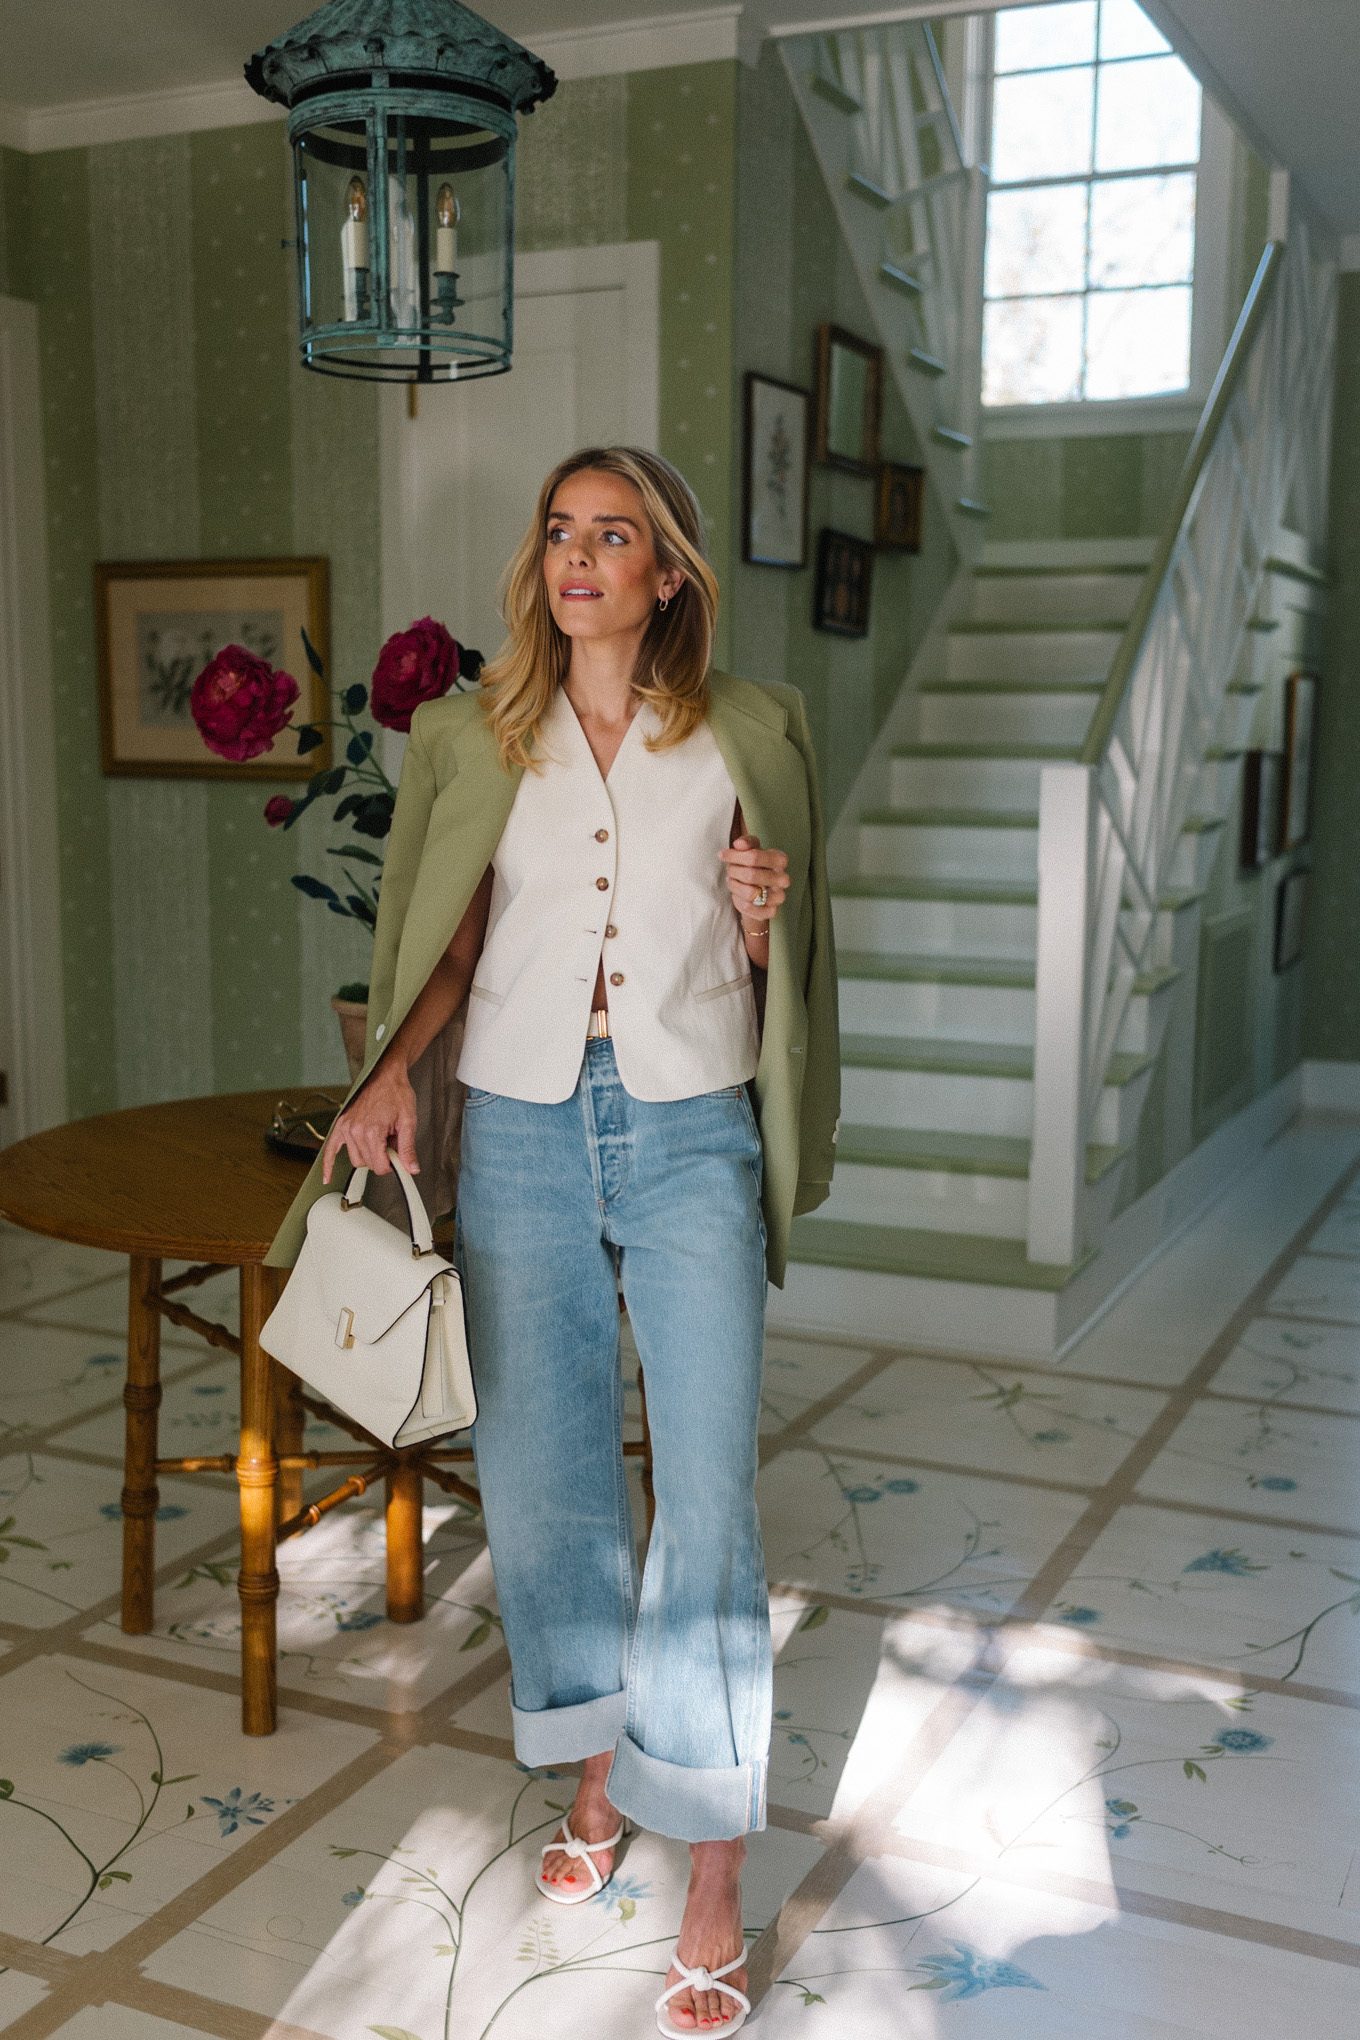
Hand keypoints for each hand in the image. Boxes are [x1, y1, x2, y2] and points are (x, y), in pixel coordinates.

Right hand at [320, 1061, 419, 1184]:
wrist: (385, 1076)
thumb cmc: (397, 1094)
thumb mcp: (408, 1121)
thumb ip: (408, 1148)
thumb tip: (411, 1169)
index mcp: (372, 1131)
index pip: (380, 1166)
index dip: (392, 1165)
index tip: (398, 1157)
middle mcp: (356, 1131)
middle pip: (368, 1164)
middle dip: (381, 1158)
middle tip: (391, 1143)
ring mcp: (346, 1128)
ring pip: (355, 1159)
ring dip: (368, 1155)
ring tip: (379, 1139)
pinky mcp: (341, 1124)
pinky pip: (331, 1148)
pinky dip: (328, 1163)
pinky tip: (328, 1176)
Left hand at [719, 833, 789, 928]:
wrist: (760, 890)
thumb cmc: (754, 866)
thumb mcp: (751, 850)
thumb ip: (746, 843)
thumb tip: (738, 844)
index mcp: (780, 860)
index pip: (754, 857)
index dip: (734, 856)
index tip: (723, 855)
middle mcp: (783, 879)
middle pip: (750, 875)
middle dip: (734, 872)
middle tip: (729, 871)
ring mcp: (779, 897)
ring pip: (749, 893)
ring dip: (735, 886)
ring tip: (733, 882)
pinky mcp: (771, 911)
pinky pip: (748, 907)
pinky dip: (738, 900)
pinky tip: (737, 895)